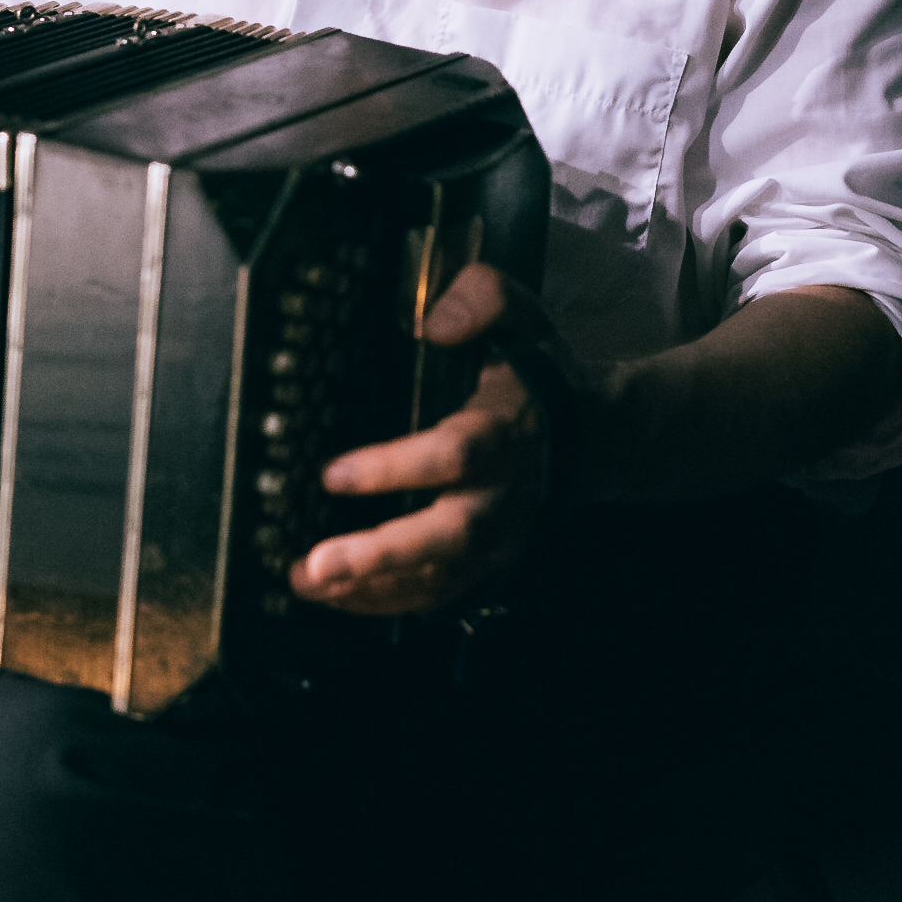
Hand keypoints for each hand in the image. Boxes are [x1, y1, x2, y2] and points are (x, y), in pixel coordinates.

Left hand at [289, 263, 572, 617]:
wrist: (592, 434)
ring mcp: (495, 539)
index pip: (451, 457)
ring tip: (308, 583)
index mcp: (501, 435)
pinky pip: (436, 594)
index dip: (392, 468)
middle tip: (317, 564)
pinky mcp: (486, 565)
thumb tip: (434, 324)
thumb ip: (481, 299)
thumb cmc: (537, 373)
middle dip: (379, 555)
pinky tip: (335, 595)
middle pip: (445, 537)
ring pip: (437, 577)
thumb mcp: (520, 315)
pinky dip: (386, 601)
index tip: (332, 473)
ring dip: (371, 588)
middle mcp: (500, 497)